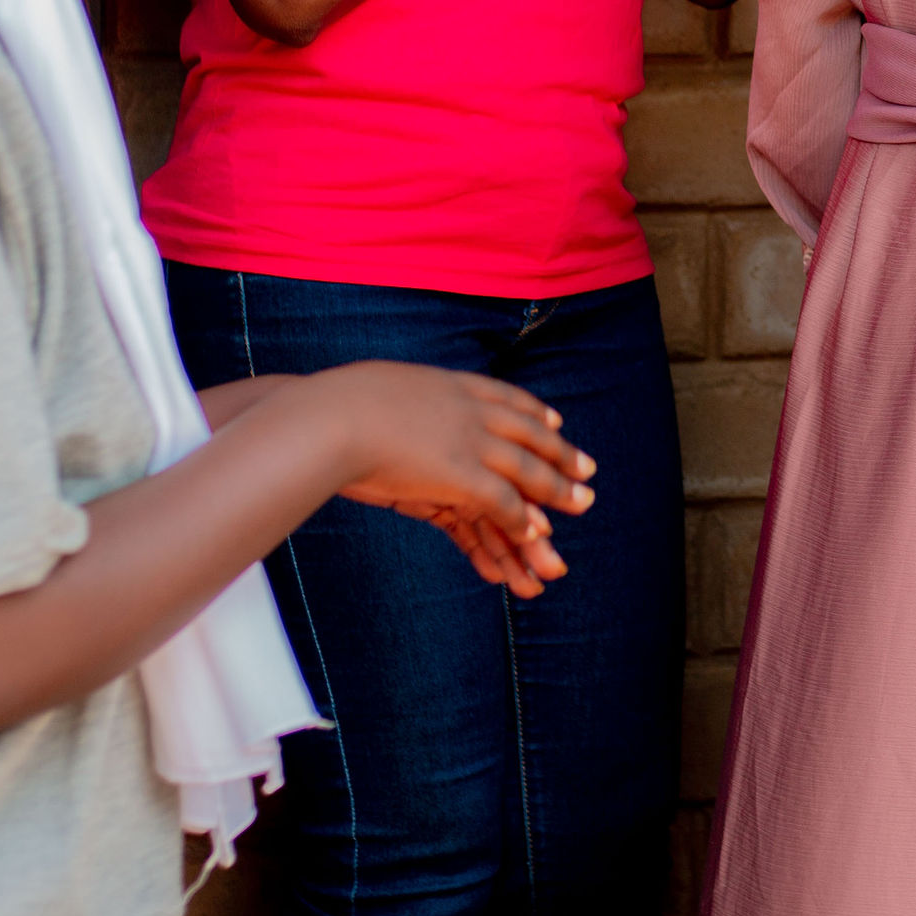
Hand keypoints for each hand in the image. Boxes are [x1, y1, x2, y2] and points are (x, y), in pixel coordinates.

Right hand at [318, 360, 596, 599]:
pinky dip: (523, 516)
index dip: (533, 412)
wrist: (326, 418)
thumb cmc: (331, 405)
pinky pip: (502, 499)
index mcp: (449, 385)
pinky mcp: (460, 475)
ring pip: (526, 468)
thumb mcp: (373, 387)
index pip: (505, 397)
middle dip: (560, 452)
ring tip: (582, 503)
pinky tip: (539, 531)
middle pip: (528, 433)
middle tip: (589, 468)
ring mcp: (468, 441)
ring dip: (557, 488)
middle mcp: (468, 410)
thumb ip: (391, 396)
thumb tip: (382, 395)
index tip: (556, 422)